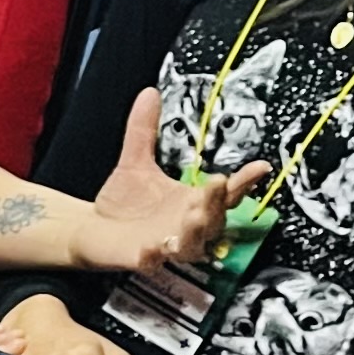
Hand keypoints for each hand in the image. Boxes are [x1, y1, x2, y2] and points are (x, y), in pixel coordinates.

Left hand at [70, 88, 269, 270]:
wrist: (93, 228)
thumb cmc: (124, 201)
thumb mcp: (135, 161)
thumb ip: (143, 130)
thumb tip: (149, 92)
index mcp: (193, 202)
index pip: (227, 193)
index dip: (246, 181)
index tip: (261, 166)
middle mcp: (187, 225)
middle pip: (215, 219)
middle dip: (217, 203)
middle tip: (216, 183)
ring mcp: (168, 245)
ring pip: (193, 244)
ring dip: (197, 230)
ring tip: (193, 214)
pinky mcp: (143, 259)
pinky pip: (153, 262)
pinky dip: (154, 255)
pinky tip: (152, 247)